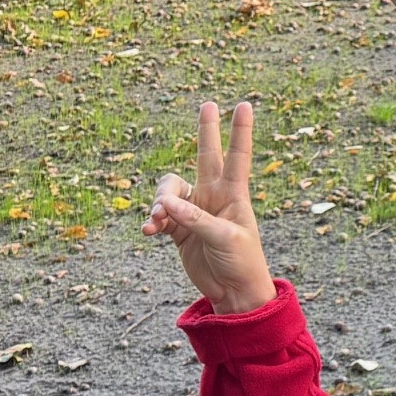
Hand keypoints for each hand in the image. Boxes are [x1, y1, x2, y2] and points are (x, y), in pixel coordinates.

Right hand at [144, 101, 276, 315]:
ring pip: (169, 190)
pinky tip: (151, 231)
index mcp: (233, 195)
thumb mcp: (224, 239)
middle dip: (206, 131)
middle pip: (206, 156)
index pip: (237, 157)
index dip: (240, 132)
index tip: (243, 105)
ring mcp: (194, 211)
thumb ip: (196, 219)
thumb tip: (165, 203)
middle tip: (208, 104)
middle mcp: (213, 197)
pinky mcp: (179, 229)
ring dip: (160, 201)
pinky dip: (152, 220)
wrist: (233, 291)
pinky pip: (159, 215)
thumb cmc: (241, 262)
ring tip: (157, 220)